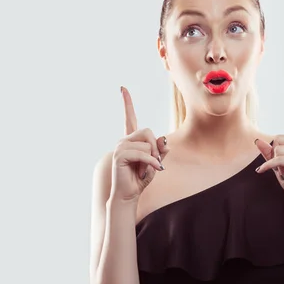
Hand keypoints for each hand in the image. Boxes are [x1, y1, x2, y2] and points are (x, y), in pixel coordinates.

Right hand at [109, 86, 168, 202]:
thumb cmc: (141, 179)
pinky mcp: (120, 155)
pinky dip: (152, 163)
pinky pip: (143, 153)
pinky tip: (154, 170)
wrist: (129, 195)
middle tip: (155, 162)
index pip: (130, 117)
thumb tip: (163, 138)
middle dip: (155, 147)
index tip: (122, 88)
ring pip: (146, 143)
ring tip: (147, 170)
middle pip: (147, 131)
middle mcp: (124, 140)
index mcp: (131, 140)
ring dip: (153, 158)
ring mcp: (120, 147)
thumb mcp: (155, 162)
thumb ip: (160, 150)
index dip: (127, 102)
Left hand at [254, 90, 283, 208]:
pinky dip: (268, 166)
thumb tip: (258, 140)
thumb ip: (269, 153)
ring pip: (277, 149)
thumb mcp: (277, 166)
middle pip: (278, 138)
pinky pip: (278, 159)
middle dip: (274, 154)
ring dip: (275, 163)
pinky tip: (262, 172)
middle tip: (282, 168)